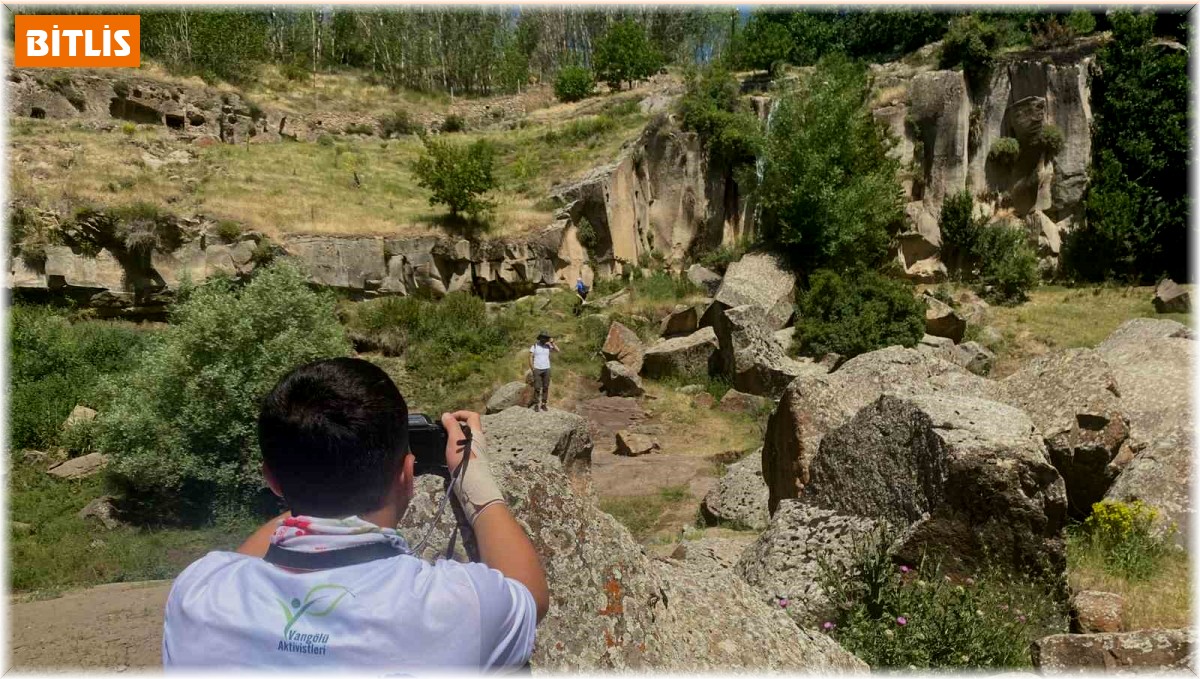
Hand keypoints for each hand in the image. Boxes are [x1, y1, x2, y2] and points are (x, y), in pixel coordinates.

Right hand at [439, 410, 503, 524]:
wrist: (471, 484)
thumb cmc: (465, 460)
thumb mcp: (455, 440)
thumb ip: (451, 426)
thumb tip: (447, 415)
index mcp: (477, 433)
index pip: (472, 416)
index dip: (461, 413)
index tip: (448, 418)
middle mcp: (478, 441)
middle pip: (469, 427)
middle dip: (456, 426)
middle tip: (443, 431)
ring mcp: (476, 452)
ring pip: (465, 439)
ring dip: (454, 438)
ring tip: (443, 442)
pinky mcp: (471, 462)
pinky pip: (463, 450)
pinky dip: (455, 448)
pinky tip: (447, 454)